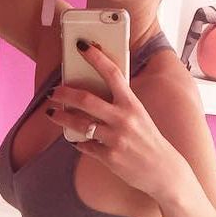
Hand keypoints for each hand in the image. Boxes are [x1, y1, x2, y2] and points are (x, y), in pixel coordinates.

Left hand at [45, 40, 182, 201]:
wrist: (163, 170)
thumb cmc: (149, 140)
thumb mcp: (139, 115)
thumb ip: (120, 104)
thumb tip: (93, 94)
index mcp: (132, 104)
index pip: (113, 73)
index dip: (96, 58)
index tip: (81, 46)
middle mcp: (124, 119)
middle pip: (87, 100)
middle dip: (65, 94)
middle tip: (53, 92)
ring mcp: (116, 139)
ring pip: (80, 125)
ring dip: (62, 118)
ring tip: (52, 114)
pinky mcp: (110, 158)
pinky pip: (86, 146)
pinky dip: (78, 142)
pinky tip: (74, 140)